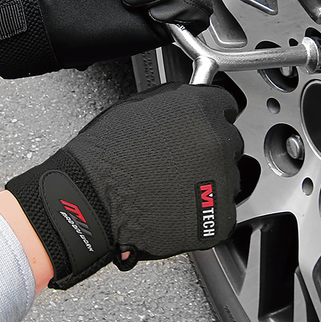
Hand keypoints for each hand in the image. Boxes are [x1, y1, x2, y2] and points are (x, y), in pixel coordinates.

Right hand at [6, 83, 242, 289]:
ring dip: (209, 179)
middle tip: (179, 160)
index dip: (212, 116)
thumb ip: (177, 102)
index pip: (226, 106)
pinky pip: (221, 211)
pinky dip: (205, 210)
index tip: (205, 125)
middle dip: (209, 148)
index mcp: (200, 108)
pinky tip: (177, 205)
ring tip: (173, 186)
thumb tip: (191, 104)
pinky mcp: (219, 219)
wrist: (91, 200)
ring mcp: (221, 181)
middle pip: (229, 142)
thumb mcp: (139, 107)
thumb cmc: (105, 155)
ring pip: (228, 177)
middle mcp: (217, 141)